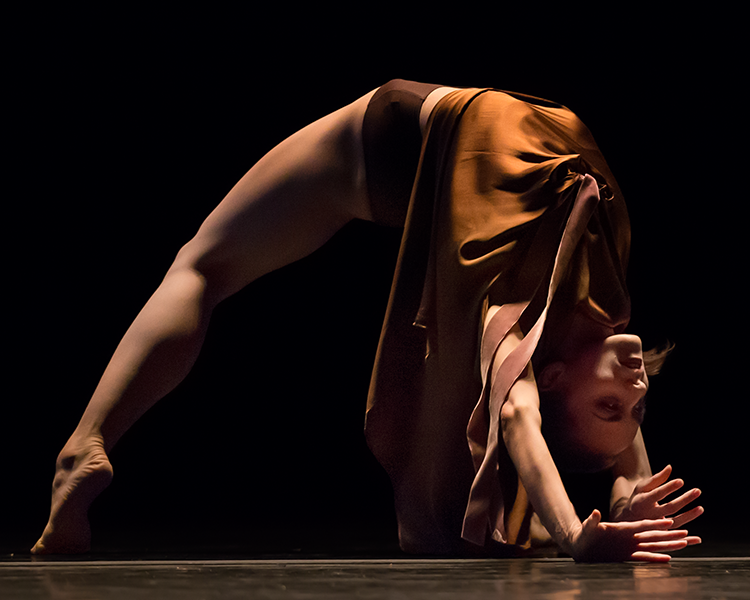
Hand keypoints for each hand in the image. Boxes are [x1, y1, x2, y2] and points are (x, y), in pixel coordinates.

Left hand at [570, 510, 690, 562]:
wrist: (581, 545)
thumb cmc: (584, 533)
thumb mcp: (588, 527)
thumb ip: (592, 521)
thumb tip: (594, 513)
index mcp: (622, 528)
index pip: (642, 525)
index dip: (655, 524)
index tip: (669, 522)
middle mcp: (630, 537)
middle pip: (653, 535)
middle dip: (670, 535)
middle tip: (687, 533)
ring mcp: (630, 546)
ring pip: (653, 546)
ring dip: (668, 546)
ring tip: (684, 543)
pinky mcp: (627, 556)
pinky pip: (645, 557)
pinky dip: (657, 558)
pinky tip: (669, 559)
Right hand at [613, 465, 703, 531]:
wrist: (627, 520)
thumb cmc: (638, 499)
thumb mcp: (642, 488)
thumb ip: (656, 479)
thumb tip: (670, 467)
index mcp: (643, 501)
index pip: (658, 494)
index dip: (669, 487)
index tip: (681, 481)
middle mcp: (649, 515)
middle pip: (670, 507)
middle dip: (684, 499)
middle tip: (697, 490)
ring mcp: (655, 527)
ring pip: (675, 522)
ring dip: (689, 516)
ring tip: (701, 508)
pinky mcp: (661, 536)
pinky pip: (676, 537)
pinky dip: (687, 539)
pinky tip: (698, 538)